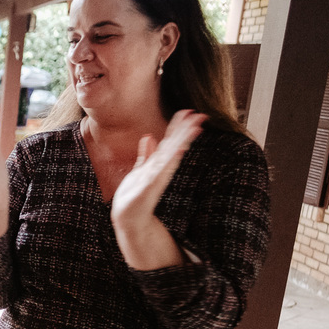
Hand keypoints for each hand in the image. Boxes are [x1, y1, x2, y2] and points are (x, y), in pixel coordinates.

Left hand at [110, 109, 205, 231]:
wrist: (127, 217)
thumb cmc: (133, 195)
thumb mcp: (139, 170)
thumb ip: (146, 154)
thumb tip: (149, 136)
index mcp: (157, 164)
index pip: (170, 141)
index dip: (178, 126)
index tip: (189, 111)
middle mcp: (160, 168)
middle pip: (175, 145)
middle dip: (186, 130)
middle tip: (201, 115)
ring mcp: (158, 177)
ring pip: (172, 154)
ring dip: (184, 141)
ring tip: (196, 127)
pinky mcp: (152, 186)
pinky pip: (163, 170)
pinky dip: (170, 160)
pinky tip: (179, 150)